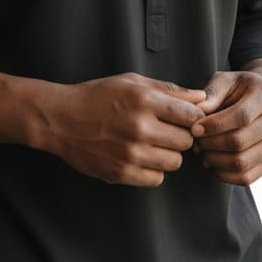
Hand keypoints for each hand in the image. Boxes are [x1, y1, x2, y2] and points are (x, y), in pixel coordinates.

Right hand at [42, 72, 205, 187]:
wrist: (60, 119)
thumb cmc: (97, 96)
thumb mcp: (131, 82)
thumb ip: (168, 90)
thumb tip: (201, 98)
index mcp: (144, 101)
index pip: (192, 116)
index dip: (193, 118)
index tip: (184, 119)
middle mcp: (139, 127)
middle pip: (186, 141)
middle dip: (181, 136)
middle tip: (166, 132)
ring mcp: (130, 153)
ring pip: (175, 163)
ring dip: (168, 154)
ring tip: (152, 145)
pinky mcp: (121, 172)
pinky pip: (157, 179)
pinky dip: (153, 171)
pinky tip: (141, 158)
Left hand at [191, 61, 261, 185]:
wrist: (260, 99)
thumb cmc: (237, 89)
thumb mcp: (223, 81)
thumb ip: (211, 94)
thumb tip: (197, 112)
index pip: (242, 116)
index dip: (215, 125)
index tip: (194, 128)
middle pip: (240, 141)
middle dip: (210, 144)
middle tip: (194, 141)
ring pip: (241, 162)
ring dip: (214, 160)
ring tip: (200, 151)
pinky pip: (245, 177)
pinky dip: (222, 174)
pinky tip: (210, 162)